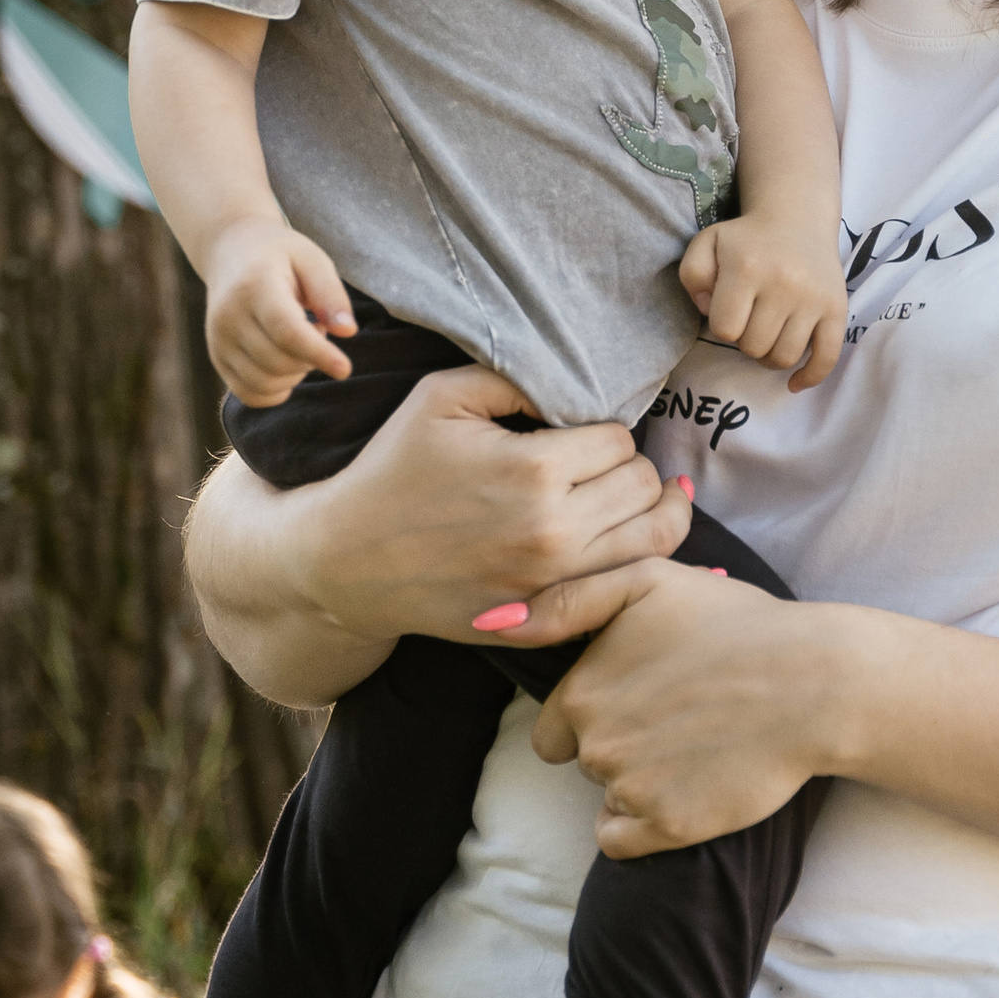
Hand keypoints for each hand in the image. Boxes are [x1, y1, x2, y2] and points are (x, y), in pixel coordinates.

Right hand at [192, 363, 694, 696]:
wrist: (345, 562)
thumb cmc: (392, 471)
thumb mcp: (440, 397)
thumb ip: (515, 377)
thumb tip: (574, 386)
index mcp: (533, 470)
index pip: (619, 439)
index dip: (604, 429)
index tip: (580, 434)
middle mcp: (553, 531)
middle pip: (644, 487)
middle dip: (631, 467)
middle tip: (602, 464)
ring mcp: (552, 583)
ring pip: (653, 540)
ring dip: (653, 511)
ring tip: (645, 495)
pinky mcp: (544, 620)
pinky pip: (623, 590)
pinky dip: (638, 564)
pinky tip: (631, 544)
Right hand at [204, 210, 354, 401]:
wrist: (231, 252)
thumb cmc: (280, 256)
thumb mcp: (312, 259)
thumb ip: (330, 293)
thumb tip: (348, 332)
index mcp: (254, 286)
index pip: (286, 331)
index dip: (318, 354)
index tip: (345, 369)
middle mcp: (229, 316)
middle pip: (279, 362)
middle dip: (311, 357)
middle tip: (317, 327)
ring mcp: (218, 340)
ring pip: (265, 383)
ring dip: (296, 374)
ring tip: (299, 341)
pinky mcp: (216, 358)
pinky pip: (249, 395)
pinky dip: (275, 392)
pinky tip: (287, 369)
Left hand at [524, 555, 841, 852]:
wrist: (815, 683)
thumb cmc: (735, 624)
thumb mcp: (647, 582)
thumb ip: (566, 601)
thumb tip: (491, 622)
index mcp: (582, 691)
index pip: (554, 728)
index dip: (595, 714)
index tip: (643, 699)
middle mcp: (595, 745)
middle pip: (585, 761)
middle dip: (620, 745)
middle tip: (679, 717)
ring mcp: (631, 790)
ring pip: (608, 799)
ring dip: (639, 782)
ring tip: (696, 745)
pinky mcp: (669, 828)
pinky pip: (623, 842)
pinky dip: (646, 824)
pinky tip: (686, 788)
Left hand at [678, 213, 846, 390]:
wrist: (796, 219)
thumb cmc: (746, 239)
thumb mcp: (706, 244)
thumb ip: (693, 275)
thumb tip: (706, 310)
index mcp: (747, 267)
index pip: (725, 329)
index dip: (722, 327)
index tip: (728, 311)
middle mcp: (784, 283)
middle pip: (754, 347)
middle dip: (745, 341)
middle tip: (749, 320)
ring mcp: (813, 298)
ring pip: (785, 357)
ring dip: (769, 356)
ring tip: (767, 336)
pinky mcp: (837, 308)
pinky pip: (827, 356)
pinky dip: (810, 376)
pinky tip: (795, 382)